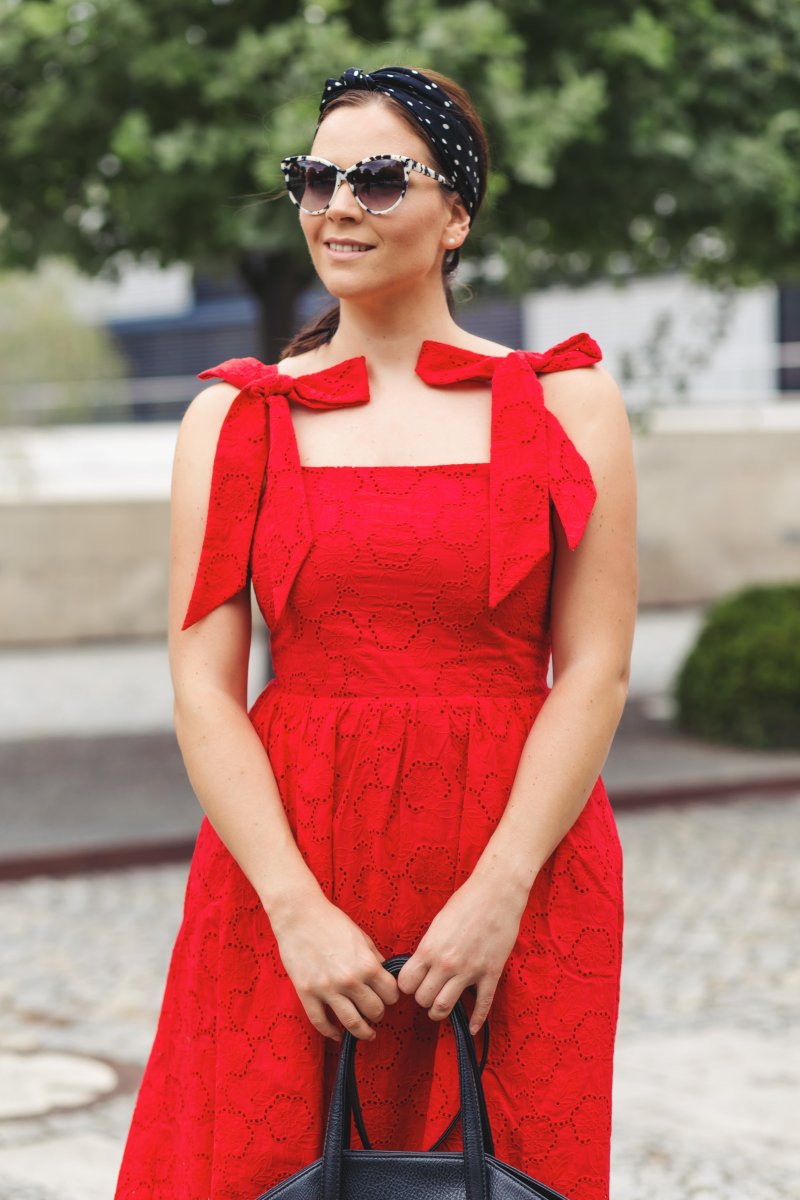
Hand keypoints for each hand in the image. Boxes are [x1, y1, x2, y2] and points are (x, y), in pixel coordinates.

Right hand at [269, 891, 399, 1042]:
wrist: (299, 915)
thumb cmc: (331, 921)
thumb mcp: (361, 936)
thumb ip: (374, 958)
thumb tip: (384, 975)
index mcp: (367, 964)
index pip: (390, 994)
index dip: (391, 997)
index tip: (387, 997)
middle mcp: (349, 980)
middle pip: (374, 1011)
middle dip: (378, 1013)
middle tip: (376, 1012)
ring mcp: (327, 989)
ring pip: (352, 1023)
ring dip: (363, 1031)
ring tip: (367, 1032)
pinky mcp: (307, 993)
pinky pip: (321, 1022)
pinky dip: (331, 1033)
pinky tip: (338, 1034)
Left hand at [396, 868, 528, 1035]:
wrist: (497, 892)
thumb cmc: (465, 902)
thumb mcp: (437, 924)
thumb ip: (428, 949)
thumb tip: (420, 968)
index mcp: (429, 949)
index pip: (406, 985)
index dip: (408, 986)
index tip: (414, 983)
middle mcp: (446, 963)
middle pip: (423, 1000)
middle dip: (423, 999)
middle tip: (429, 993)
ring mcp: (469, 971)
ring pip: (445, 1008)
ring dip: (440, 1012)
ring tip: (441, 1008)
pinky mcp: (491, 974)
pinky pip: (482, 1005)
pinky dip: (475, 1021)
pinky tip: (470, 1029)